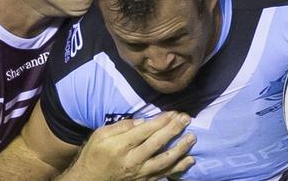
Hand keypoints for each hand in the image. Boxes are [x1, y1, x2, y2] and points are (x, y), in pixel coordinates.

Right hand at [60, 111, 195, 180]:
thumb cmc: (94, 155)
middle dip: (174, 130)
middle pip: (157, 144)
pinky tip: (190, 160)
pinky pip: (165, 175)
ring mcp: (140, 174)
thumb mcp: (100, 135)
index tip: (174, 112)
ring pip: (165, 161)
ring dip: (181, 149)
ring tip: (192, 137)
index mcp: (120, 147)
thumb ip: (121, 127)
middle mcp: (132, 161)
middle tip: (187, 118)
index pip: (145, 131)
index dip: (162, 121)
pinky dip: (179, 168)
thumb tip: (142, 121)